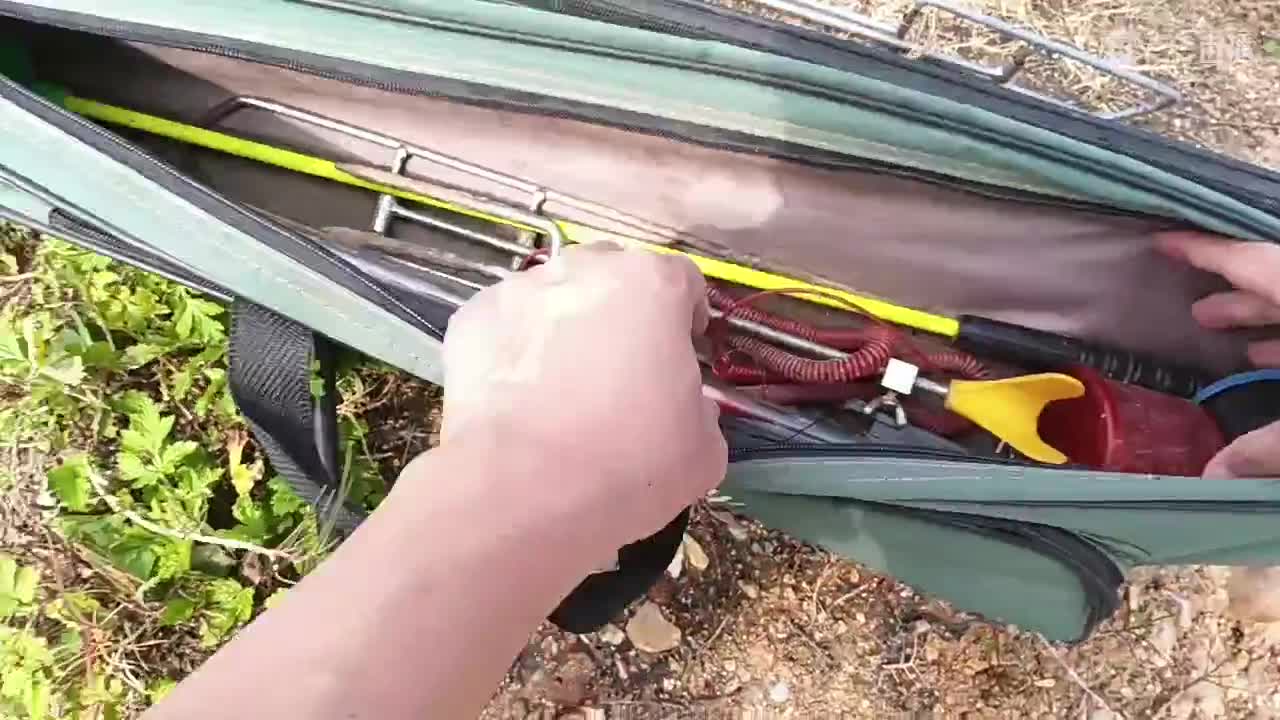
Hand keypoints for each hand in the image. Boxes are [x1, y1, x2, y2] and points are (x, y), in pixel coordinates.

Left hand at [438, 244, 726, 553]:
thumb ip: (701, 410)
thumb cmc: (629, 462)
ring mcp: (521, 289)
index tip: (682, 352)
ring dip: (566, 325)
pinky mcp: (472, 318)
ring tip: (561, 384)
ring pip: (555, 296)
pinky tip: (518, 395)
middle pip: (614, 274)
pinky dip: (515, 349)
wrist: (523, 487)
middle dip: (623, 311)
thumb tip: (688, 407)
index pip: (682, 280)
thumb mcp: (703, 450)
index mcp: (653, 284)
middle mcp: (586, 269)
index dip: (686, 316)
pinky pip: (506, 326)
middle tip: (622, 367)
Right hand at [1157, 231, 1279, 478]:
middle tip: (1194, 311)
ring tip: (1225, 334)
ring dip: (1263, 315)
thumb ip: (1266, 447)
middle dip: (1233, 293)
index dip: (1203, 250)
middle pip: (1274, 277)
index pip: (1249, 262)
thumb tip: (1213, 474)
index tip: (1163, 240)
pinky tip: (1266, 359)